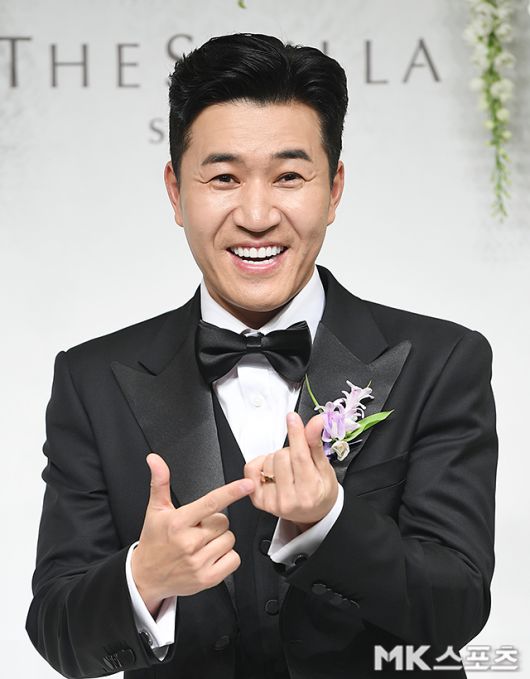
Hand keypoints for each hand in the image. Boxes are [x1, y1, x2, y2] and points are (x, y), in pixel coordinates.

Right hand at [131, 453, 253, 615]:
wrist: (146, 577)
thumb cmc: (154, 541)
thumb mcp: (155, 510)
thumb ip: (160, 482)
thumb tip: (155, 459)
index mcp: (178, 522)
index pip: (210, 502)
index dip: (231, 491)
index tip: (247, 484)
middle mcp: (189, 542)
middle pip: (224, 521)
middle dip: (214, 522)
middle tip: (198, 528)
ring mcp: (199, 562)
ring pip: (230, 539)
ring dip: (220, 539)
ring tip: (202, 543)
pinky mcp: (207, 579)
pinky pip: (234, 559)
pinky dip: (227, 557)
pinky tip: (210, 556)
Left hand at [244, 412, 337, 531]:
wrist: (313, 515)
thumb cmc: (321, 491)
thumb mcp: (325, 468)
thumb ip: (316, 444)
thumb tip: (316, 422)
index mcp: (310, 491)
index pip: (300, 457)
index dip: (296, 434)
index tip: (292, 418)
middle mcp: (290, 500)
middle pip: (282, 456)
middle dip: (290, 451)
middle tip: (298, 461)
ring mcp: (272, 502)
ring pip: (268, 460)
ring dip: (277, 458)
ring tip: (288, 469)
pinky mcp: (259, 501)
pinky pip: (252, 469)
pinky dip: (261, 462)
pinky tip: (273, 470)